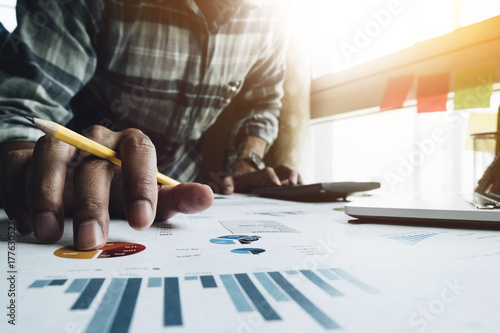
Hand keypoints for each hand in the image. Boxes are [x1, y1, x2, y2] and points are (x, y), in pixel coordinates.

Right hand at [0, 126, 213, 249]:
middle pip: (94, 164)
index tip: (144, 221)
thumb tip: (207, 198)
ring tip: (50, 232)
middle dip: (94, 203)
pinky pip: (19, 170)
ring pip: (51, 158)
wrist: (74, 175)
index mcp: (129, 144)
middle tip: (93, 240)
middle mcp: (96, 139)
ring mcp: (60, 144)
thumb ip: (174, 200)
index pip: (140, 152)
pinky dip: (21, 196)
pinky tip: (28, 224)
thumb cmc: (119, 190)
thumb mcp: (147, 197)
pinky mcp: (27, 156)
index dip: (142, 184)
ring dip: (48, 195)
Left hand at [221, 161, 302, 193]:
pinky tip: (305, 192)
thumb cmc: (240, 180)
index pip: (267, 172)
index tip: (276, 184)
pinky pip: (296, 180)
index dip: (272, 176)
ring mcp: (279, 176)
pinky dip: (301, 184)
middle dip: (291, 175)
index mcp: (259, 174)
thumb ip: (227, 184)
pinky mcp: (284, 181)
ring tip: (303, 188)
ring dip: (298, 178)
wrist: (246, 174)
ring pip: (292, 173)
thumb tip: (227, 192)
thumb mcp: (231, 181)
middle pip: (284, 169)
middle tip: (294, 185)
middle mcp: (272, 173)